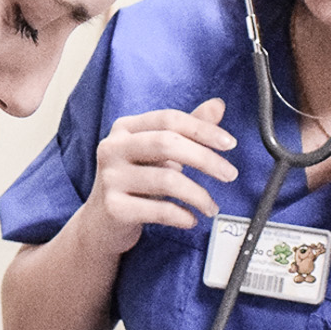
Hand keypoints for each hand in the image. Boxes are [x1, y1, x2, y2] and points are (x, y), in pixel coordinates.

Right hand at [78, 97, 238, 255]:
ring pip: (166, 180)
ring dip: (198, 195)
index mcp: (125, 128)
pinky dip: (182, 216)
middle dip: (205, 159)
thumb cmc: (134, 183)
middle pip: (168, 143)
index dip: (203, 129)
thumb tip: (218, 105)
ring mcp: (111, 178)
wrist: (100, 223)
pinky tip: (191, 220)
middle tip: (229, 174)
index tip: (230, 144)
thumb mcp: (158, 153)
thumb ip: (186, 130)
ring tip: (210, 207)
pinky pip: (158, 210)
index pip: (169, 119)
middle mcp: (113, 148)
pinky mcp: (113, 208)